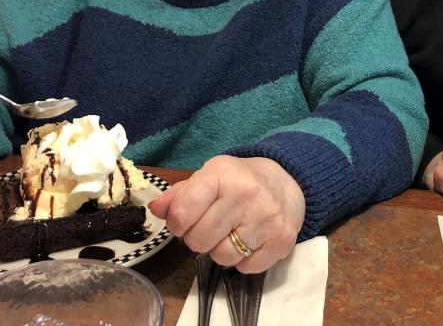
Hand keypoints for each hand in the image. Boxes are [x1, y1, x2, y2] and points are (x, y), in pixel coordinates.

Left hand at [148, 155, 305, 272]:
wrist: (287, 182)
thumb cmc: (239, 181)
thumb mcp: (209, 177)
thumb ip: (180, 195)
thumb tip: (155, 209)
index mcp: (222, 174)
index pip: (182, 213)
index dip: (177, 224)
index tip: (185, 220)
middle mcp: (246, 194)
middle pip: (199, 240)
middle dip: (199, 238)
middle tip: (212, 226)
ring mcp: (266, 218)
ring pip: (221, 258)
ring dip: (220, 251)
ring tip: (231, 233)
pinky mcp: (282, 240)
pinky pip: (245, 268)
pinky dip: (243, 261)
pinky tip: (249, 240)